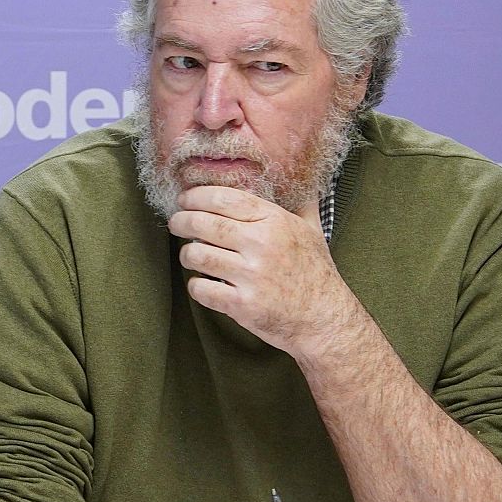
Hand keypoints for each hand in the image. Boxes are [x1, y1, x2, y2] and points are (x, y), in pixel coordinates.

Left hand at [168, 186, 361, 357]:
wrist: (325, 320)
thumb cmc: (316, 274)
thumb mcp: (313, 232)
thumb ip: (301, 205)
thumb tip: (303, 181)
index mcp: (275, 222)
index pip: (224, 198)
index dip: (196, 196)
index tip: (185, 199)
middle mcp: (262, 245)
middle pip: (203, 223)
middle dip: (181, 221)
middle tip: (176, 223)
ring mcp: (251, 276)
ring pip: (197, 255)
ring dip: (187, 254)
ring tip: (190, 255)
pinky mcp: (242, 304)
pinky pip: (201, 289)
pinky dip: (195, 285)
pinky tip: (201, 283)